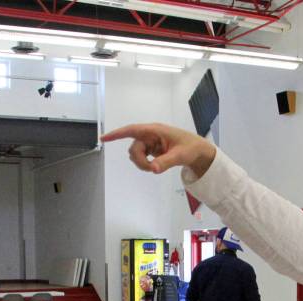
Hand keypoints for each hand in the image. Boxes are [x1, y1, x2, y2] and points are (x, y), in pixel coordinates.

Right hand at [100, 123, 216, 176]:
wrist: (198, 151)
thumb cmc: (191, 148)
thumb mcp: (180, 155)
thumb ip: (166, 162)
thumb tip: (153, 169)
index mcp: (155, 130)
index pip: (132, 130)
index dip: (117, 134)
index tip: (104, 138)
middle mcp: (150, 135)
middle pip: (134, 148)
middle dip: (139, 160)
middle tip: (152, 169)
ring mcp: (150, 142)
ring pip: (136, 154)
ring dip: (142, 164)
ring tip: (156, 167)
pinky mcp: (152, 150)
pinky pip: (141, 158)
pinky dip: (146, 165)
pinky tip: (156, 166)